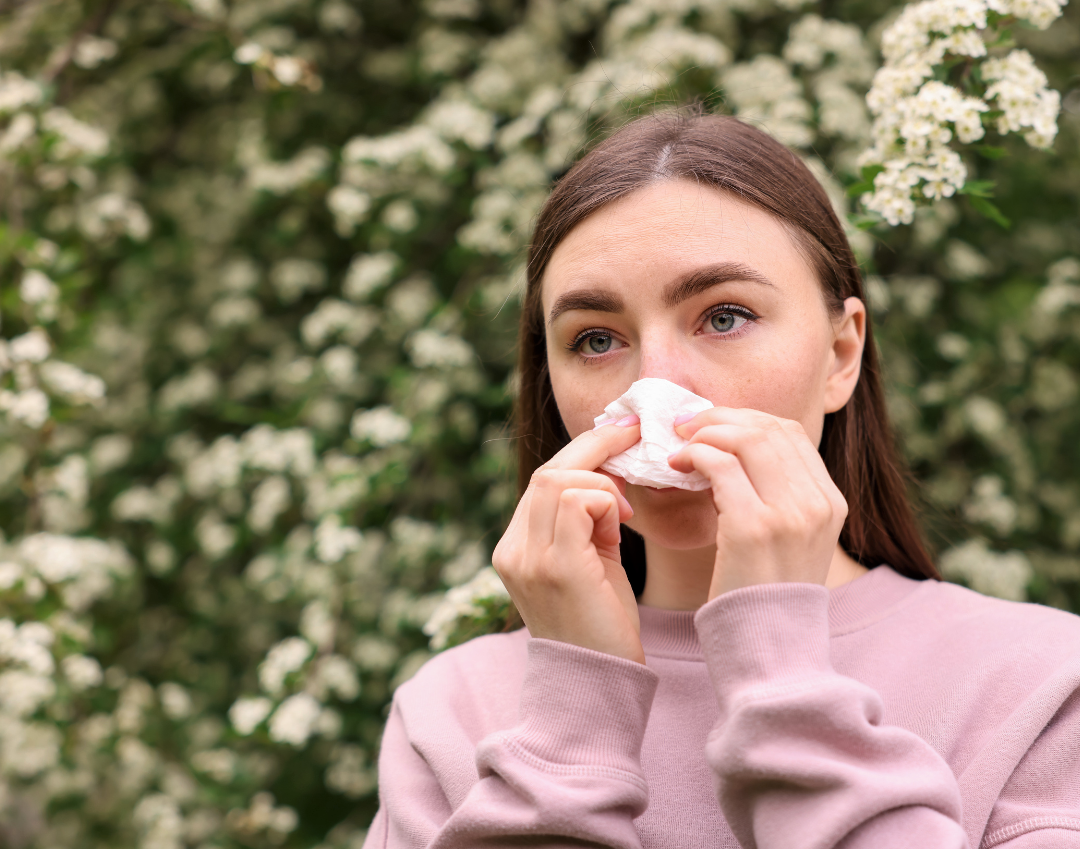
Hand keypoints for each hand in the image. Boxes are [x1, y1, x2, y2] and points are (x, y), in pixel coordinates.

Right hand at [492, 417, 645, 663]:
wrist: (597, 688)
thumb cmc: (602, 628)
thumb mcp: (589, 565)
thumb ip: (588, 523)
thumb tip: (609, 476)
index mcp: (516, 547)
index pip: (545, 479)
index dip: (584, 451)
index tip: (623, 432)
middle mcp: (513, 550)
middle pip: (549, 470)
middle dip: (597, 449)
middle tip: (636, 438)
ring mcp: (527, 559)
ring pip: (559, 479)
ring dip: (603, 485)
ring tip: (626, 515)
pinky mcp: (554, 567)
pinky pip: (575, 501)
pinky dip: (606, 502)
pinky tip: (622, 527)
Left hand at [668, 408, 846, 598]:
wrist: (770, 650)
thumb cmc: (766, 596)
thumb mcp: (790, 541)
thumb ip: (776, 497)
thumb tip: (732, 453)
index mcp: (831, 502)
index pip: (790, 432)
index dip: (745, 419)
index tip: (710, 424)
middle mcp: (818, 502)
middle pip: (768, 427)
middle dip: (720, 418)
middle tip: (684, 426)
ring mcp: (790, 514)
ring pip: (745, 438)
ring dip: (704, 434)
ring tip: (678, 447)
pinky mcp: (754, 528)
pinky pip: (719, 466)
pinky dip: (693, 456)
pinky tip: (676, 468)